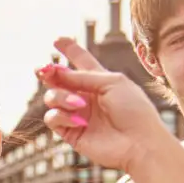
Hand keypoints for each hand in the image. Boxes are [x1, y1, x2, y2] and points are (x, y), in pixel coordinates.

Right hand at [37, 37, 175, 171]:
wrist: (139, 143)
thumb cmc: (134, 110)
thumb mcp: (112, 82)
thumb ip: (82, 76)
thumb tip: (56, 72)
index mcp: (100, 81)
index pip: (82, 62)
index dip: (70, 50)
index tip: (58, 39)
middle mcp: (86, 96)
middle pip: (59, 79)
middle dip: (50, 73)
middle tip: (44, 70)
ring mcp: (77, 114)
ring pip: (52, 97)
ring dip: (60, 97)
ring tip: (78, 103)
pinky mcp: (71, 132)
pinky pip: (53, 118)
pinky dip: (62, 115)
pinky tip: (79, 120)